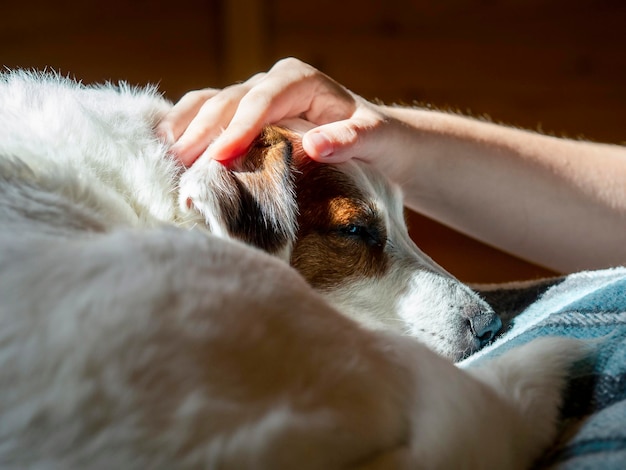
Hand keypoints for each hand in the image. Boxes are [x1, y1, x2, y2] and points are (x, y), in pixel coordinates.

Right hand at [156, 58, 390, 167]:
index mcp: (299, 81)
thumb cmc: (376, 138)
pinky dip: (187, 131)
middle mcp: (271, 84)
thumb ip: (350, 139)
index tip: (221, 157)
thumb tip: (314, 145)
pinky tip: (168, 150)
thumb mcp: (374, 138)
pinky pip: (208, 116)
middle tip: (179, 163)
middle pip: (228, 102)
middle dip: (203, 132)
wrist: (373, 140)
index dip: (238, 128)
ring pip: (210, 105)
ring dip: (186, 130)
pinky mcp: (243, 117)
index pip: (261, 101)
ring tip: (165, 158)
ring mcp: (253, 99)